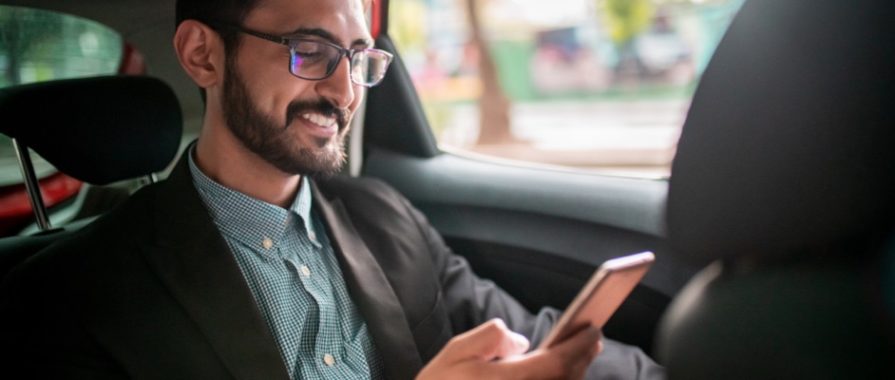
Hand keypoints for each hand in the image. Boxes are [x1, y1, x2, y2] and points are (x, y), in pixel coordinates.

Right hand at [417, 318, 602, 379]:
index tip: (592, 329)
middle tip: (591, 340)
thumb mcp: (456, 353)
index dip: (580, 344)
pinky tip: (557, 377)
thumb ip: (491, 336)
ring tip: (578, 358)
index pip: (560, 360)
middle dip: (583, 357)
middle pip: (568, 379)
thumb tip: (519, 341)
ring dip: (574, 374)